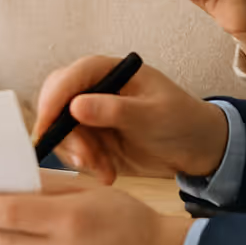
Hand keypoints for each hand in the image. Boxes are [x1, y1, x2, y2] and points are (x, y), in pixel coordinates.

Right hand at [35, 55, 229, 183]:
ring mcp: (92, 114)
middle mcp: (96, 89)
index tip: (47, 126)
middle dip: (64, 133)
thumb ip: (116, 111)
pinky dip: (86, 164)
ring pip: (62, 131)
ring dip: (78, 153)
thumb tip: (76, 105)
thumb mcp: (153, 116)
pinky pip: (74, 150)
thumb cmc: (183, 121)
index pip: (71, 76)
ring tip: (104, 169)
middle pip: (57, 102)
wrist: (197, 149)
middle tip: (83, 158)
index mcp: (110, 71)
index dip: (54, 98)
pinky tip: (107, 173)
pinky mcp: (93, 138)